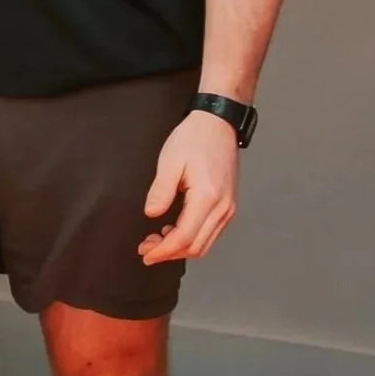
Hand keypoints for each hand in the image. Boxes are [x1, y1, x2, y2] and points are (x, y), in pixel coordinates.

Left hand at [139, 111, 238, 266]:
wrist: (218, 122)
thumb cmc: (195, 137)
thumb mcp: (170, 161)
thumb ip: (160, 191)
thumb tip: (151, 215)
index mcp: (207, 197)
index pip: (184, 238)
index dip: (163, 251)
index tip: (146, 253)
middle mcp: (222, 207)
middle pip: (196, 247)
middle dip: (169, 253)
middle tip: (147, 248)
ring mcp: (228, 207)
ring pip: (205, 244)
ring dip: (181, 248)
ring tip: (158, 240)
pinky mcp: (228, 204)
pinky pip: (211, 233)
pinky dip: (192, 238)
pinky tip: (175, 230)